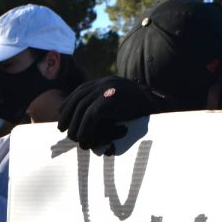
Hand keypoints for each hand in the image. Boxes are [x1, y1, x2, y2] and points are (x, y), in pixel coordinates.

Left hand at [58, 76, 172, 150]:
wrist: (160, 104)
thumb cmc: (143, 106)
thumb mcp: (121, 101)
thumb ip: (106, 103)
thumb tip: (90, 116)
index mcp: (106, 81)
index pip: (81, 90)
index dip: (69, 103)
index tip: (62, 115)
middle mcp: (104, 82)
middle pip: (78, 99)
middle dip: (67, 114)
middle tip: (62, 129)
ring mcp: (107, 90)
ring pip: (82, 110)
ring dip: (76, 126)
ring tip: (74, 139)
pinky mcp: (110, 100)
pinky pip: (90, 117)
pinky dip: (85, 130)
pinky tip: (84, 140)